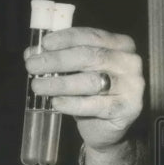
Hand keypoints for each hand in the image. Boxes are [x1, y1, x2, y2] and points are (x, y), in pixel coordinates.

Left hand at [25, 27, 143, 151]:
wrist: (105, 128)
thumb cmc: (89, 94)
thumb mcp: (73, 73)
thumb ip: (56, 59)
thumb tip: (31, 52)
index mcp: (120, 45)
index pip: (92, 36)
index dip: (66, 38)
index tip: (44, 44)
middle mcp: (129, 62)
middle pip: (89, 57)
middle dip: (56, 60)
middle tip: (32, 66)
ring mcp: (131, 85)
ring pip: (90, 81)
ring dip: (59, 83)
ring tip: (37, 86)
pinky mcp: (127, 108)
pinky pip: (95, 105)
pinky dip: (72, 104)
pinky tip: (56, 103)